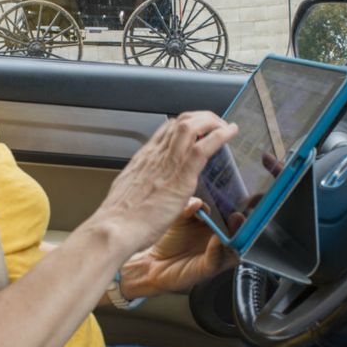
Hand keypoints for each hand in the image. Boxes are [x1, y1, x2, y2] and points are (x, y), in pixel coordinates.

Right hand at [93, 111, 237, 255]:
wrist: (115, 228)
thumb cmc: (120, 219)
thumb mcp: (131, 197)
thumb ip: (148, 192)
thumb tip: (161, 195)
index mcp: (144, 159)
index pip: (167, 130)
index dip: (185, 125)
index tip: (198, 129)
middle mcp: (156, 155)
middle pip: (181, 121)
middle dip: (202, 118)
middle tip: (216, 125)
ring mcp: (169, 163)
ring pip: (192, 126)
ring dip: (213, 122)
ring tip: (226, 127)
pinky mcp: (181, 176)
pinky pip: (204, 147)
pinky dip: (220, 136)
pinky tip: (231, 133)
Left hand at [118, 197, 238, 298]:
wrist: (153, 262)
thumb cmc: (168, 240)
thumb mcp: (177, 217)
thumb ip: (188, 207)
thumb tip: (198, 203)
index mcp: (212, 227)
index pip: (230, 218)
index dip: (236, 210)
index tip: (237, 201)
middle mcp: (216, 242)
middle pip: (237, 233)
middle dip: (240, 224)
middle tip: (237, 215)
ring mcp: (214, 256)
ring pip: (233, 248)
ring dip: (235, 237)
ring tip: (232, 225)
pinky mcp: (206, 269)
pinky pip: (216, 260)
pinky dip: (217, 250)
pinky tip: (216, 240)